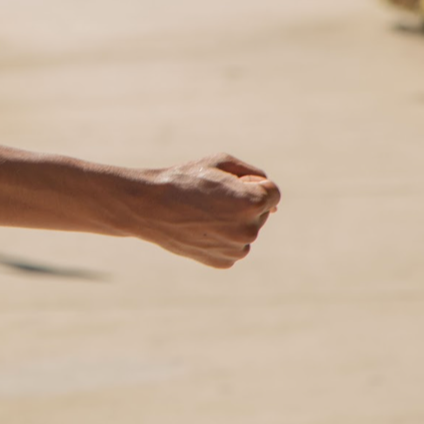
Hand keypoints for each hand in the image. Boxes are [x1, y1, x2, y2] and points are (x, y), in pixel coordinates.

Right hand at [133, 154, 279, 268]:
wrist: (149, 206)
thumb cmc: (185, 179)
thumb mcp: (220, 162)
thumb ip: (254, 176)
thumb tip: (274, 204)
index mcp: (252, 203)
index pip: (272, 193)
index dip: (250, 184)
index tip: (226, 184)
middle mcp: (249, 230)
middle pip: (260, 213)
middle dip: (242, 203)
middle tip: (209, 198)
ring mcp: (236, 249)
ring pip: (246, 230)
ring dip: (232, 221)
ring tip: (202, 213)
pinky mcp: (224, 262)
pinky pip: (233, 246)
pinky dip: (221, 238)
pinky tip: (200, 228)